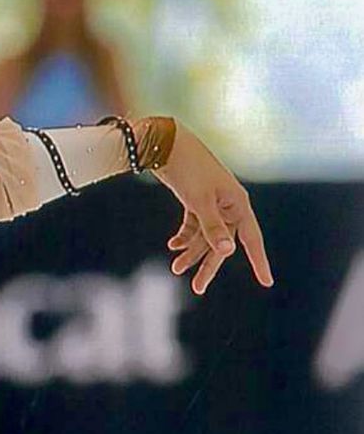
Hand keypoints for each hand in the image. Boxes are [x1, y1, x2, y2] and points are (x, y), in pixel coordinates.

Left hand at [155, 123, 272, 295]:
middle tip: (197, 288)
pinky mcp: (196, 199)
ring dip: (191, 252)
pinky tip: (173, 245)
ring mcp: (212, 202)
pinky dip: (184, 236)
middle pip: (223, 243)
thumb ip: (212, 228)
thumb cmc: (188, 170)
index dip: (259, 261)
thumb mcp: (199, 202)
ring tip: (176, 268)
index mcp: (237, 203)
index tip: (267, 282)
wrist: (165, 145)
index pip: (252, 239)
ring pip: (205, 236)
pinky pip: (194, 225)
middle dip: (209, 265)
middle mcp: (228, 204)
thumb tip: (227, 251)